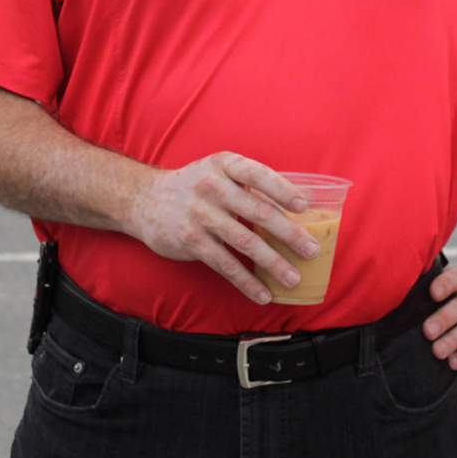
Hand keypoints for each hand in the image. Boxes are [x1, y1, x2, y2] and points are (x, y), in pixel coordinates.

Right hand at [124, 152, 321, 303]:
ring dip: (273, 262)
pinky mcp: (191, 241)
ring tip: (293, 278)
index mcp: (225, 164)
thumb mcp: (218, 171)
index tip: (304, 206)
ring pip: (245, 242)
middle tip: (312, 250)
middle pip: (258, 211)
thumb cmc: (195, 185)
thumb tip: (297, 205)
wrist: (144, 199)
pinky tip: (263, 293)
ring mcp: (201, 215)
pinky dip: (246, 281)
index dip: (283, 189)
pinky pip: (225, 264)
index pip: (258, 174)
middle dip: (289, 233)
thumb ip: (249, 183)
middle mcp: (213, 187)